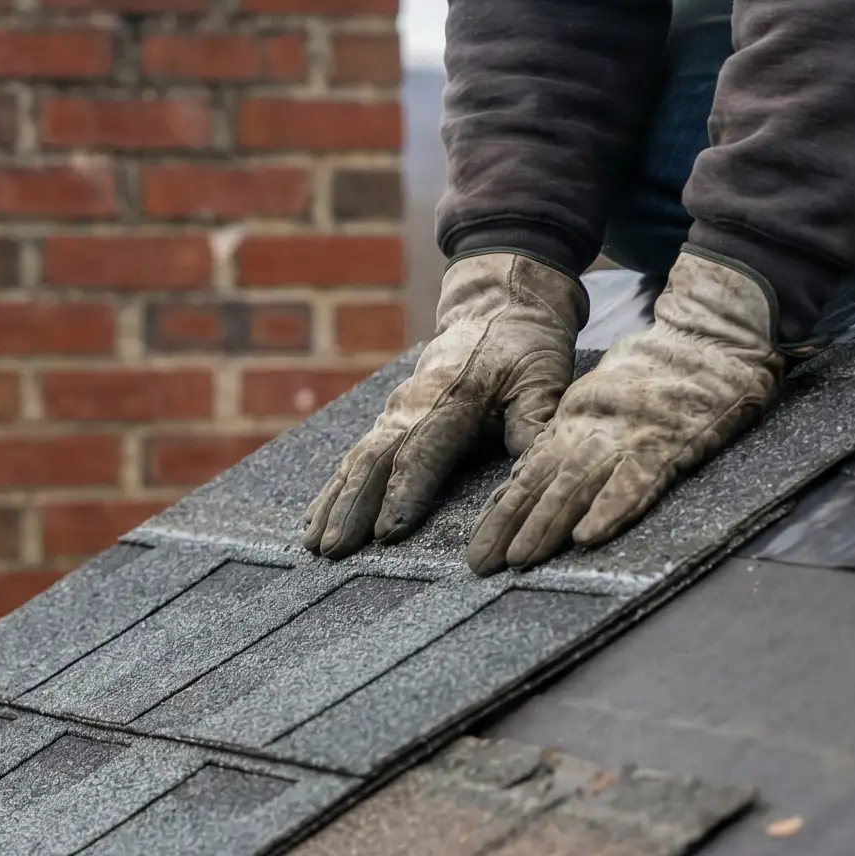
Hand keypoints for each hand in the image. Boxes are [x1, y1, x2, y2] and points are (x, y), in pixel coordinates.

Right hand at [303, 252, 586, 558]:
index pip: (422, 451)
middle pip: (374, 460)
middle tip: (333, 550)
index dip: (404, 493)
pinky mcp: (388, 418)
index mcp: (453, 399)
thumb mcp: (542, 381)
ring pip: (356, 460)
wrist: (497, 306)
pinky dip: (332, 488)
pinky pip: (353, 456)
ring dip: (334, 502)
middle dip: (352, 507)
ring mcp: (394, 411)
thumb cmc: (525, 350)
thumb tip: (532, 478)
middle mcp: (413, 406)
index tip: (388, 533)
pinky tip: (313, 518)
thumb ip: (535, 426)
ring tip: (312, 543)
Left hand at [467, 247, 782, 574]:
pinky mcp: (667, 442)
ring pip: (577, 482)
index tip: (479, 544)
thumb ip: (567, 440)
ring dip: (547, 523)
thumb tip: (524, 482)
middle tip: (483, 564)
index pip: (528, 470)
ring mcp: (626, 435)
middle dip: (510, 524)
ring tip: (521, 559)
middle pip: (542, 480)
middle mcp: (591, 427)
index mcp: (573, 419)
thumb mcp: (598, 402)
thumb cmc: (652, 379)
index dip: (501, 509)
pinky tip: (587, 538)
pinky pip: (635, 482)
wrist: (704, 344)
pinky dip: (610, 509)